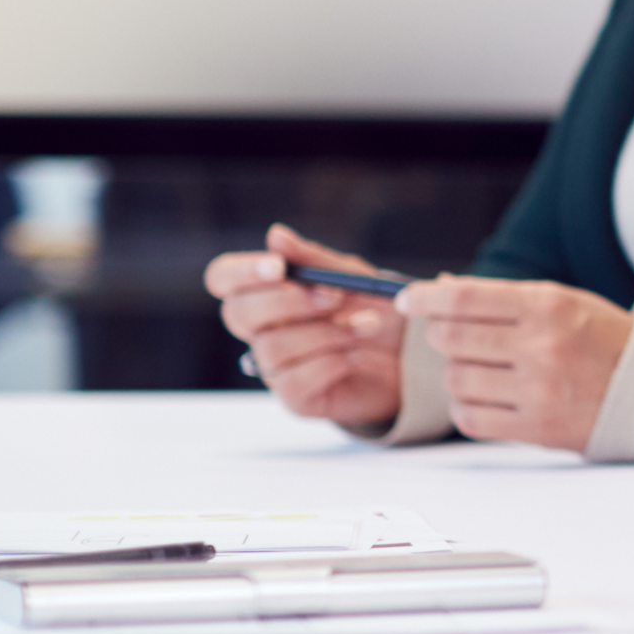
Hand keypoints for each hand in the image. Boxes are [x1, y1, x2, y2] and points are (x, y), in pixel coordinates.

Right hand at [203, 223, 406, 427]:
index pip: (223, 278)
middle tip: (336, 297)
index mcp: (265, 293)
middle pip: (238, 313)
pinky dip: (331, 364)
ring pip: (272, 348)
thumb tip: (276, 235)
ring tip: (368, 325)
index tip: (278, 266)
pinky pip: (293, 383)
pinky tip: (356, 356)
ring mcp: (273, 367)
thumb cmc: (372, 308)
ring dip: (326, 333)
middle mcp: (260, 331)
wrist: (411, 354)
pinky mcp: (295, 398)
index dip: (241, 271)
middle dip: (290, 301)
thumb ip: (314, 259)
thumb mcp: (351, 276)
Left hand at [392, 276, 633, 451]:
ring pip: (456, 379)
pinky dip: (466, 407)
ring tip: (482, 370)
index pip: (465, 298)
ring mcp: (539, 390)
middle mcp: (542, 346)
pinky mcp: (537, 429)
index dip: (425, 297)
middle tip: (452, 336)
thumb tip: (441, 291)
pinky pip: (470, 418)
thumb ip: (505, 298)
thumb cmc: (605, 341)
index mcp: (550, 306)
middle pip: (450, 339)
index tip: (407, 299)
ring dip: (457, 373)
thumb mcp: (565, 303)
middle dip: (440, 335)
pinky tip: (484, 397)